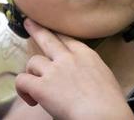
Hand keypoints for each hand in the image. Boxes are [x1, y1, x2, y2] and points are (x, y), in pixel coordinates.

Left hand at [15, 18, 133, 119]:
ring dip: (32, 73)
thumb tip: (82, 80)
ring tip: (34, 87)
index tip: (52, 33)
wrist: (104, 115)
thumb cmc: (110, 104)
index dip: (57, 35)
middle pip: (47, 38)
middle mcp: (69, 58)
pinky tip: (31, 100)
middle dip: (36, 29)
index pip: (68, 39)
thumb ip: (90, 72)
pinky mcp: (42, 86)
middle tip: (28, 22)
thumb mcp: (106, 78)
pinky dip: (23, 90)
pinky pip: (22, 80)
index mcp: (87, 56)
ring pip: (33, 61)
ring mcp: (54, 70)